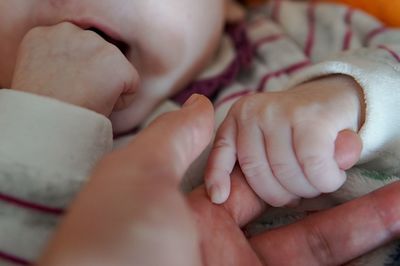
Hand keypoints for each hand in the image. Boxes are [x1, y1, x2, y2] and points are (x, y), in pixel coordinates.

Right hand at [11, 22, 138, 115]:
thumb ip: (56, 64)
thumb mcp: (37, 76)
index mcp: (45, 34)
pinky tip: (100, 107)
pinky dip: (122, 101)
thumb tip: (79, 72)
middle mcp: (70, 31)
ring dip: (106, 87)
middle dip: (93, 75)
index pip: (74, 48)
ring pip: (114, 69)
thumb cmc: (40, 111)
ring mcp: (96, 43)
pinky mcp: (117, 62)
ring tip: (82, 101)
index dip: (74, 73)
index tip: (63, 89)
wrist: (45, 121)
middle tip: (74, 97)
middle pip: (97, 54)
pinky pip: (132, 85)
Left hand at [38, 94, 399, 265]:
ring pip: (313, 252)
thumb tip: (204, 105)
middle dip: (342, 196)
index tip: (334, 144)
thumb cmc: (118, 241)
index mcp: (197, 212)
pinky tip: (386, 245)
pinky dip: (350, 263)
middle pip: (298, 218)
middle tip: (384, 176)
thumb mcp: (138, 178)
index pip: (257, 178)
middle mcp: (225, 247)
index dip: (295, 161)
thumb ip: (175, 139)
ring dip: (360, 228)